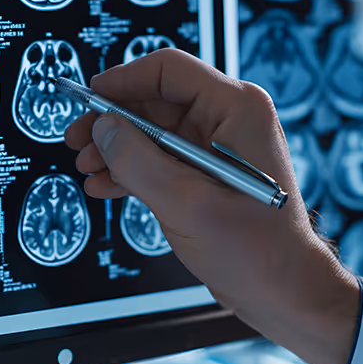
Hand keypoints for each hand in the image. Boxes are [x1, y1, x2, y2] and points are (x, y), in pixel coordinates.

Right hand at [65, 48, 359, 363]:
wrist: (284, 292)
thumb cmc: (259, 251)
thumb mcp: (186, 203)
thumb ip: (138, 161)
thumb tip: (104, 128)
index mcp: (237, 109)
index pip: (169, 71)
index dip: (123, 81)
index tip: (90, 98)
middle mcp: (229, 120)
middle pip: (155, 100)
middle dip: (112, 121)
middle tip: (79, 139)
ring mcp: (217, 147)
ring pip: (152, 131)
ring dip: (116, 148)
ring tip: (88, 167)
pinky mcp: (206, 173)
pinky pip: (160, 157)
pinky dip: (131, 169)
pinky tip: (106, 185)